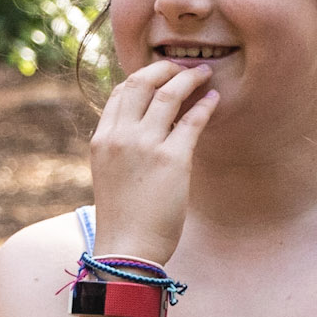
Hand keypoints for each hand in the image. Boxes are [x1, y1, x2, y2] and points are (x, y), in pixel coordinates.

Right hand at [88, 59, 219, 263]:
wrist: (127, 249)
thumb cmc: (122, 219)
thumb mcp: (109, 175)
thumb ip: (120, 148)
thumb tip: (142, 132)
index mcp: (102, 139)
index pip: (120, 93)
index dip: (142, 78)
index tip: (160, 75)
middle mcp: (120, 136)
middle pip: (141, 83)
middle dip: (165, 68)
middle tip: (184, 66)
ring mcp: (145, 145)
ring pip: (169, 94)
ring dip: (189, 78)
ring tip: (205, 73)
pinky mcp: (172, 159)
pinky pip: (192, 120)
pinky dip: (205, 105)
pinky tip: (214, 99)